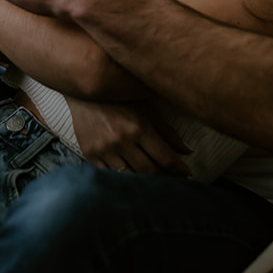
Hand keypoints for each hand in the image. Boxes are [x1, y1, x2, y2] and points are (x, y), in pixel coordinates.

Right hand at [67, 98, 190, 176]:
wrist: (85, 90)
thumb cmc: (120, 98)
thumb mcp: (147, 109)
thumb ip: (167, 131)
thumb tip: (187, 151)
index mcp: (139, 127)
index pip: (165, 158)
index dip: (179, 170)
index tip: (186, 175)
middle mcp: (121, 140)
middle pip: (149, 171)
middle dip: (164, 179)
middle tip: (173, 181)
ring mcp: (104, 149)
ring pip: (129, 177)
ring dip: (143, 183)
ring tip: (154, 183)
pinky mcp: (90, 154)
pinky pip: (109, 176)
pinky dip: (122, 180)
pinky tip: (131, 179)